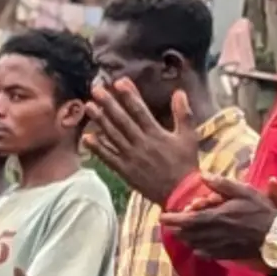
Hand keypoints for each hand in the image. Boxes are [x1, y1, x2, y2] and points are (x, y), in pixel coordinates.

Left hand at [87, 79, 196, 205]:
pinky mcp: (125, 170)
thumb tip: (179, 92)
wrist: (180, 194)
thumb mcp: (189, 137)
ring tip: (89, 106)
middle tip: (96, 89)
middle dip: (108, 103)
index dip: (129, 95)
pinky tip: (87, 137)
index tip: (119, 82)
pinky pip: (108, 157)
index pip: (139, 110)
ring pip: (112, 135)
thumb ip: (183, 114)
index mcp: (156, 134)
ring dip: (100, 120)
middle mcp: (141, 143)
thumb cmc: (186, 163)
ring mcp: (131, 157)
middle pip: (121, 120)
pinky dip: (97, 147)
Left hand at [160, 177, 276, 264]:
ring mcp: (218, 246)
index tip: (162, 217)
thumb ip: (222, 184)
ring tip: (180, 233)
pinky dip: (197, 249)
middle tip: (170, 224)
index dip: (172, 219)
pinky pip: (205, 254)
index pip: (186, 220)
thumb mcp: (244, 191)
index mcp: (215, 217)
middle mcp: (213, 234)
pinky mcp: (225, 255)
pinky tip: (197, 246)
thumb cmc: (261, 211)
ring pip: (193, 244)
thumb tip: (203, 176)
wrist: (276, 237)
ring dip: (185, 238)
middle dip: (176, 228)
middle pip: (187, 234)